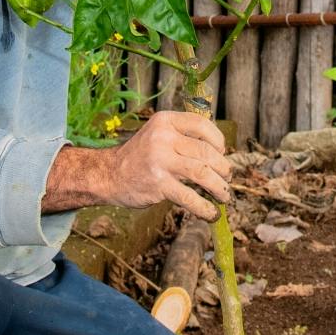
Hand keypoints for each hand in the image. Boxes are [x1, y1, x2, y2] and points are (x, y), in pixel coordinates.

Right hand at [103, 110, 232, 220]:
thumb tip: (220, 153)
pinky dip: (205, 207)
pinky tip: (211, 213)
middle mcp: (163, 137)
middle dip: (223, 168)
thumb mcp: (158, 135)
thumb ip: (183, 138)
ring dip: (220, 187)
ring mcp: (160, 161)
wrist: (109, 175)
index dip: (218, 141)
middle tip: (226, 178)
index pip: (202, 125)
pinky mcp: (158, 184)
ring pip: (203, 174)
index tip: (222, 154)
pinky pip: (190, 197)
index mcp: (165, 121)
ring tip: (224, 196)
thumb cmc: (140, 156)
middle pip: (207, 152)